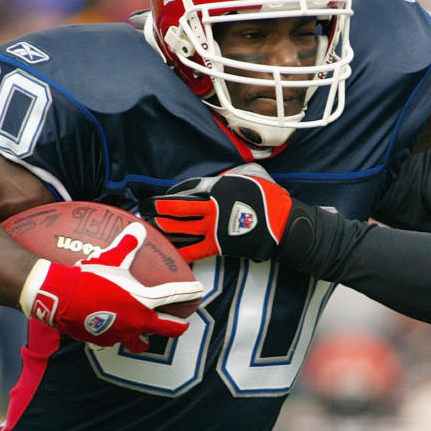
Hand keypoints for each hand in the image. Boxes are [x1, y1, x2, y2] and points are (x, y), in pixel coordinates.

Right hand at [19, 223, 203, 352]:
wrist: (61, 298)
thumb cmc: (89, 277)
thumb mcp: (111, 258)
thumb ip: (128, 244)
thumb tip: (138, 227)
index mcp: (144, 301)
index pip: (175, 296)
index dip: (189, 293)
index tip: (199, 291)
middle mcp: (138, 322)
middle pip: (169, 329)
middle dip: (178, 326)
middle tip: (183, 323)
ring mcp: (122, 335)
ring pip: (141, 343)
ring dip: (146, 339)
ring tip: (146, 336)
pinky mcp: (104, 341)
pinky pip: (116, 341)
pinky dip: (117, 336)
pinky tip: (113, 330)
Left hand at [143, 163, 293, 262]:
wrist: (283, 225)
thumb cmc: (272, 201)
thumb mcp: (252, 179)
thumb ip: (232, 178)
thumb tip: (220, 180)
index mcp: (219, 188)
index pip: (190, 188)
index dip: (175, 193)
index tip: (165, 195)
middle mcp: (211, 207)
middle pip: (178, 208)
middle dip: (159, 208)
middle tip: (147, 208)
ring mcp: (212, 228)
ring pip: (180, 228)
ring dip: (164, 226)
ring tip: (153, 225)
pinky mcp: (217, 245)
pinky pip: (192, 251)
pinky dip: (179, 252)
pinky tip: (167, 251)